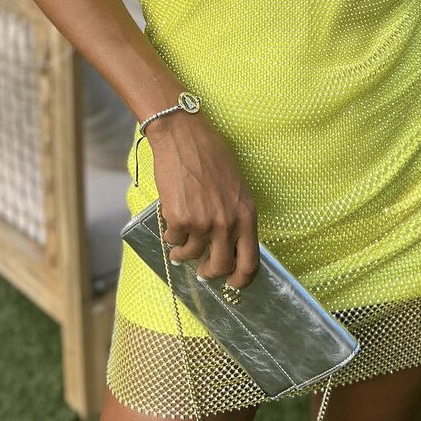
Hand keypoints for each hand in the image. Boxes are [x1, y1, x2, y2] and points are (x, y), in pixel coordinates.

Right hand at [145, 111, 259, 293]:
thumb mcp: (236, 186)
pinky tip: (170, 221)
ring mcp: (202, 223)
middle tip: (202, 271)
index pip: (250, 263)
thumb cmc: (211, 154)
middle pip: (220, 267)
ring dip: (183, 253)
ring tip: (178, 245)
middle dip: (209, 272)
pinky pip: (173, 239)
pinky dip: (170, 234)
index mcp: (246, 215)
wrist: (183, 136)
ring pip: (191, 254)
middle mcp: (227, 224)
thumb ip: (236, 215)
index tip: (232, 284)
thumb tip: (230, 242)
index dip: (241, 280)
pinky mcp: (179, 219)